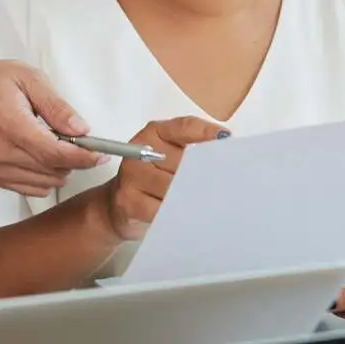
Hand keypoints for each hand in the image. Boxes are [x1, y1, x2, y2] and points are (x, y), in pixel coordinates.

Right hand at [0, 58, 101, 196]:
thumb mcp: (30, 79)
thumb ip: (57, 106)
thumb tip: (82, 130)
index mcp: (11, 124)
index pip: (53, 153)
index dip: (81, 157)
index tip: (100, 155)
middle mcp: (0, 152)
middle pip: (50, 170)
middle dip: (73, 161)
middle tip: (80, 144)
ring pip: (42, 183)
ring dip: (59, 170)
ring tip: (58, 147)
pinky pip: (28, 188)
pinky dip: (43, 179)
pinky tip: (44, 159)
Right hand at [97, 118, 229, 241]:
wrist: (117, 206)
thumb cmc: (153, 180)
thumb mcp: (169, 158)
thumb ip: (192, 150)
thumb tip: (225, 151)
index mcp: (154, 133)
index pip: (185, 128)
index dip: (207, 134)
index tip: (227, 141)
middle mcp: (140, 150)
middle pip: (183, 161)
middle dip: (204, 175)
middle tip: (225, 184)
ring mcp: (132, 175)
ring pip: (174, 187)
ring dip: (193, 197)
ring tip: (208, 204)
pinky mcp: (128, 201)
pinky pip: (163, 209)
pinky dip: (178, 214)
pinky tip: (187, 216)